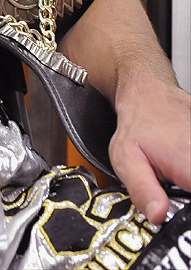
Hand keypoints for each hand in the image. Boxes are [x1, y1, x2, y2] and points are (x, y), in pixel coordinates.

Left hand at [109, 78, 190, 223]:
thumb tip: (158, 216)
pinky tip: (180, 167)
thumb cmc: (137, 123)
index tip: (179, 208)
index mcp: (188, 163)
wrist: (149, 94)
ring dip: (186, 183)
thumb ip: (142, 190)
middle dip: (186, 197)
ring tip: (174, 175)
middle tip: (170, 187)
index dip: (189, 212)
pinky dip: (187, 171)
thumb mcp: (126, 158)